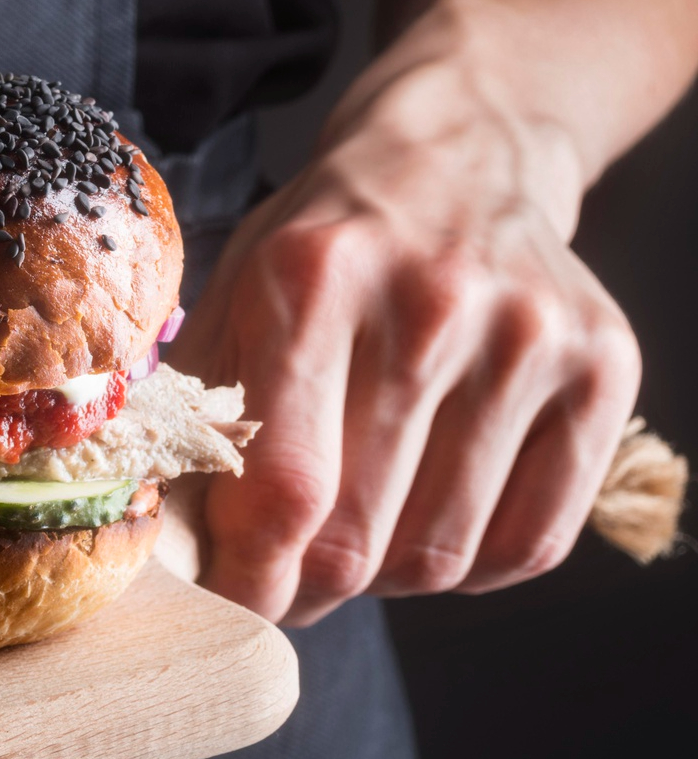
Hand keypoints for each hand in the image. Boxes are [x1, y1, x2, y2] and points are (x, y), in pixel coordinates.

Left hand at [174, 31, 640, 625]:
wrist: (459, 155)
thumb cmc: (324, 245)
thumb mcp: (234, 295)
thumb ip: (190, 413)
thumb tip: (154, 540)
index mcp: (315, 277)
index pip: (288, 488)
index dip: (250, 577)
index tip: (225, 603)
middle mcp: (434, 301)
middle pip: (360, 535)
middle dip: (303, 587)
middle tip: (280, 579)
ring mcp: (531, 335)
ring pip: (440, 555)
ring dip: (381, 576)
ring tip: (353, 531)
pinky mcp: (604, 367)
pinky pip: (528, 544)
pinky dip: (465, 566)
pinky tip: (427, 518)